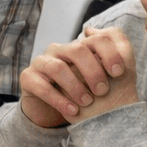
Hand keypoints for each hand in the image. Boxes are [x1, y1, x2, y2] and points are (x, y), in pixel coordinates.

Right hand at [19, 27, 133, 126]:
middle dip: (93, 71)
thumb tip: (100, 35)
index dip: (110, 53)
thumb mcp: (102, 77)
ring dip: (75, 86)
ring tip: (87, 102)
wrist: (57, 111)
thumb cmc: (84, 92)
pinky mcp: (27, 78)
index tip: (119, 73)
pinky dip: (59, 100)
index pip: (97, 39)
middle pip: (77, 49)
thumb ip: (113, 56)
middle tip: (103, 91)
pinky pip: (42, 86)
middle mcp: (58, 50)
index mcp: (78, 46)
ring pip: (57, 67)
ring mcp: (41, 62)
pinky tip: (72, 110)